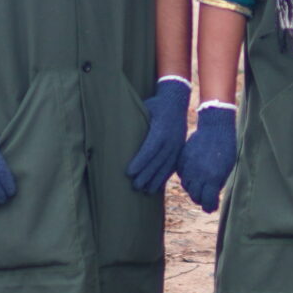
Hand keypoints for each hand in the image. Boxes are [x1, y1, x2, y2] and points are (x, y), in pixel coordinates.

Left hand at [127, 77, 190, 192]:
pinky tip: (156, 187)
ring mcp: (177, 145)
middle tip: (134, 186)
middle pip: (158, 160)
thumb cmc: (155, 105)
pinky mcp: (180, 149)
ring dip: (155, 179)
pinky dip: (164, 177)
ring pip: (166, 166)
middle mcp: (171, 139)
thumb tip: (111, 123)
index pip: (150, 148)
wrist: (176, 101)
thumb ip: (133, 117)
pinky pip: (172, 166)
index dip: (140, 161)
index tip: (129, 172)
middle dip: (146, 174)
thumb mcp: (145, 107)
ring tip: (145, 191)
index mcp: (161, 129)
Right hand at [177, 103, 237, 212]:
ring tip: (199, 187)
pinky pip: (181, 174)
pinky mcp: (182, 159)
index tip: (210, 208)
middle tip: (205, 199)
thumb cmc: (226, 148)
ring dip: (192, 189)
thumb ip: (218, 183)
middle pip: (195, 196)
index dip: (209, 207)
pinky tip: (193, 175)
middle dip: (200, 199)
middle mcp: (198, 174)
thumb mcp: (227, 168)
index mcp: (212, 178)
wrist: (215, 128)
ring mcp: (188, 167)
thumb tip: (211, 196)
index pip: (207, 201)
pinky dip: (186, 177)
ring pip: (186, 186)